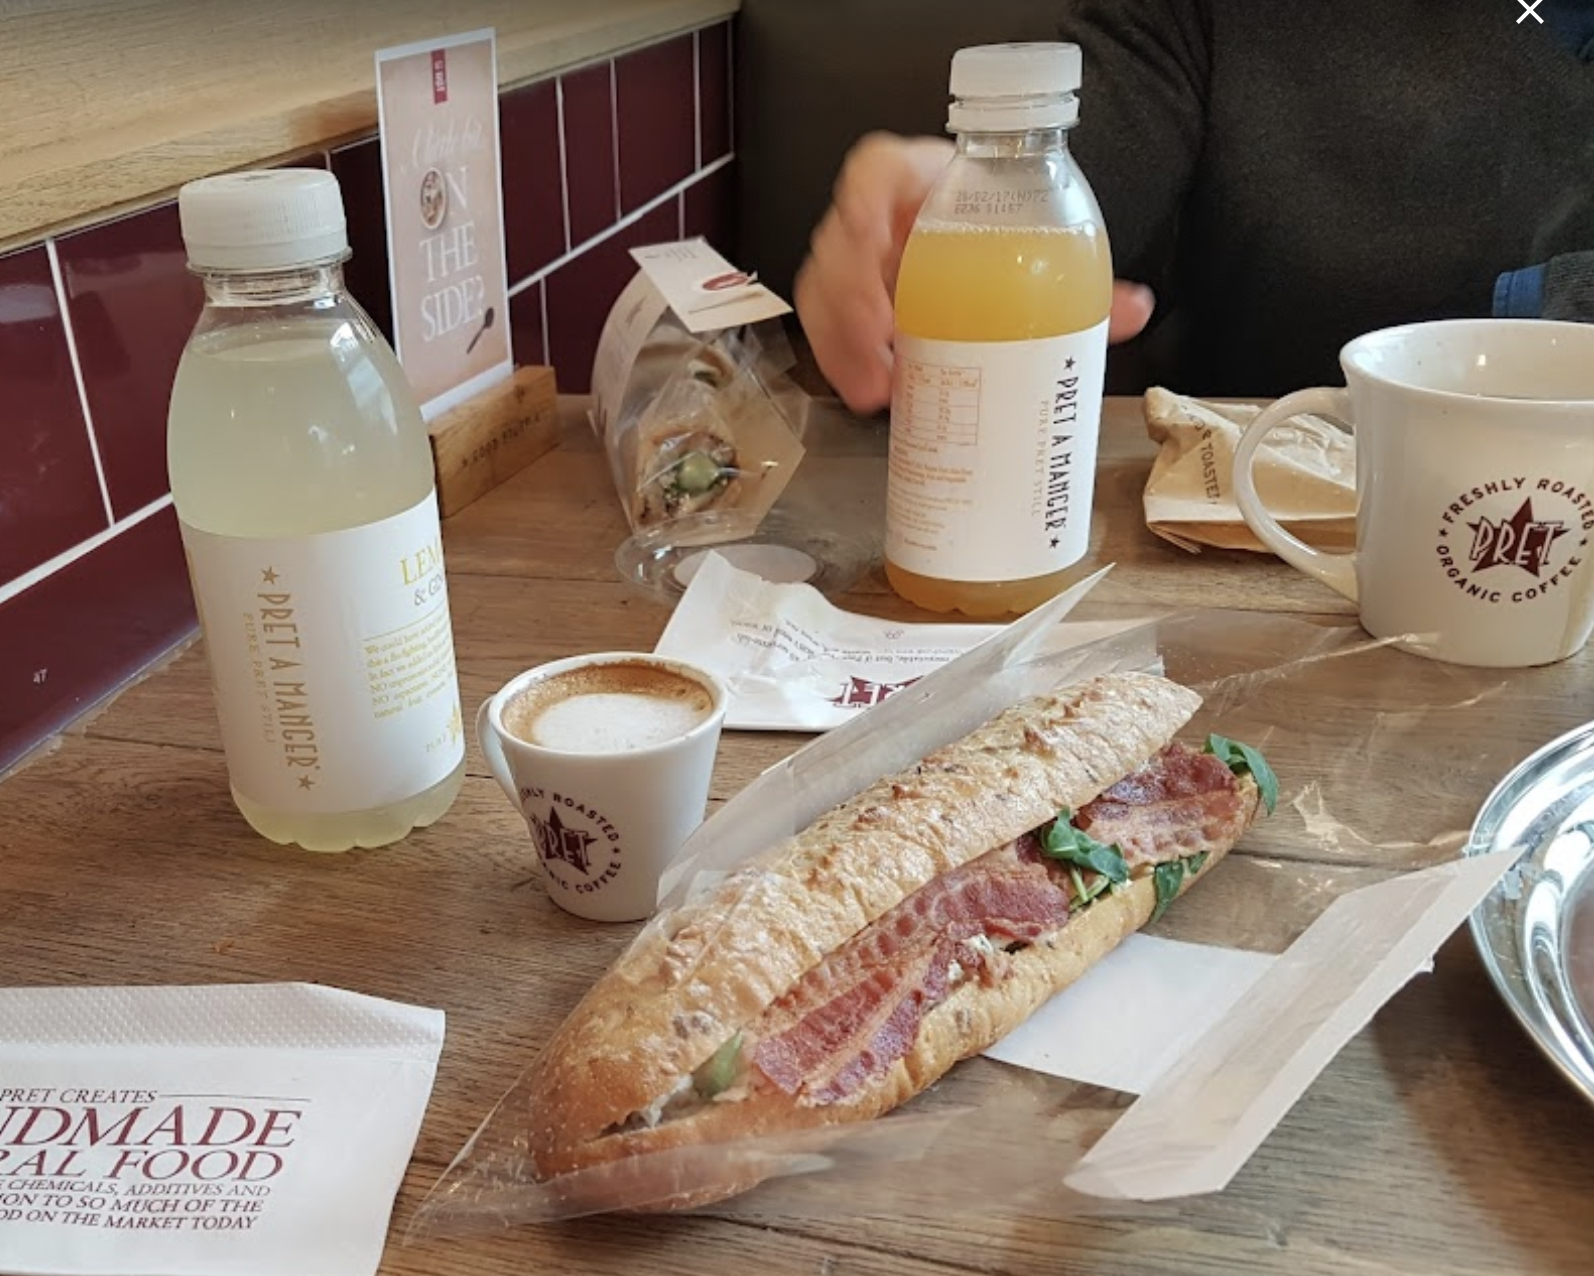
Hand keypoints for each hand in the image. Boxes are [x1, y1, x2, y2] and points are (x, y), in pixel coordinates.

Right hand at [795, 132, 1156, 414]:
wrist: (985, 241)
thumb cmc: (999, 233)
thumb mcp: (1034, 247)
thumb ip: (1081, 278)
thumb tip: (1135, 308)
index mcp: (923, 183)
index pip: (878, 169)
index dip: (864, 197)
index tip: (869, 234)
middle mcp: (882, 218)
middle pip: (841, 241)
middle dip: (851, 298)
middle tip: (882, 344)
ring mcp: (860, 260)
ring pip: (825, 289)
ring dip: (842, 341)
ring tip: (876, 387)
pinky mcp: (852, 301)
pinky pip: (829, 326)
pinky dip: (843, 362)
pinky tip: (870, 393)